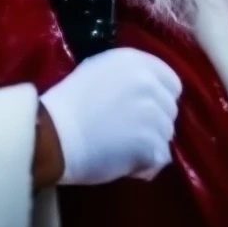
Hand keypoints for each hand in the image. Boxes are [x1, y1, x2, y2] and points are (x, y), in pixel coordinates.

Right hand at [40, 47, 181, 185]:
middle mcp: (150, 83)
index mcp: (137, 61)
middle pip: (171, 109)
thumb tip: (150, 88)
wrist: (54, 134)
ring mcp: (153, 113)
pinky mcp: (151, 143)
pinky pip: (161, 158)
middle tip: (128, 131)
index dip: (160, 99)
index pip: (172, 83)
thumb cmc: (70, 102)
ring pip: (167, 135)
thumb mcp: (99, 70)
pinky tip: (125, 162)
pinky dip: (146, 165)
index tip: (142, 110)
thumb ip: (130, 75)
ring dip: (150, 144)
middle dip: (155, 122)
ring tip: (122, 148)